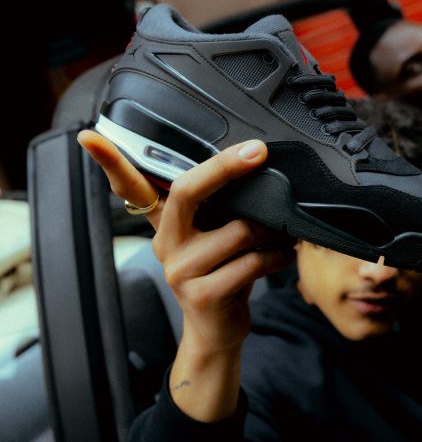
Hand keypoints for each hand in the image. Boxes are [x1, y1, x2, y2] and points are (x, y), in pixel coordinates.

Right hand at [77, 130, 295, 420]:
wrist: (217, 330)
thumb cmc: (220, 273)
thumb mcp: (210, 236)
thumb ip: (216, 207)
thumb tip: (249, 166)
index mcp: (165, 224)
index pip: (132, 188)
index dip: (110, 163)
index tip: (91, 137)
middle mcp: (166, 243)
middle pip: (186, 191)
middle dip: (224, 167)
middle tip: (256, 152)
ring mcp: (181, 270)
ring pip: (237, 230)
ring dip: (271, 228)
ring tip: (284, 229)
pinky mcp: (203, 293)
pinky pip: (251, 262)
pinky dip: (277, 255)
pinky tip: (284, 254)